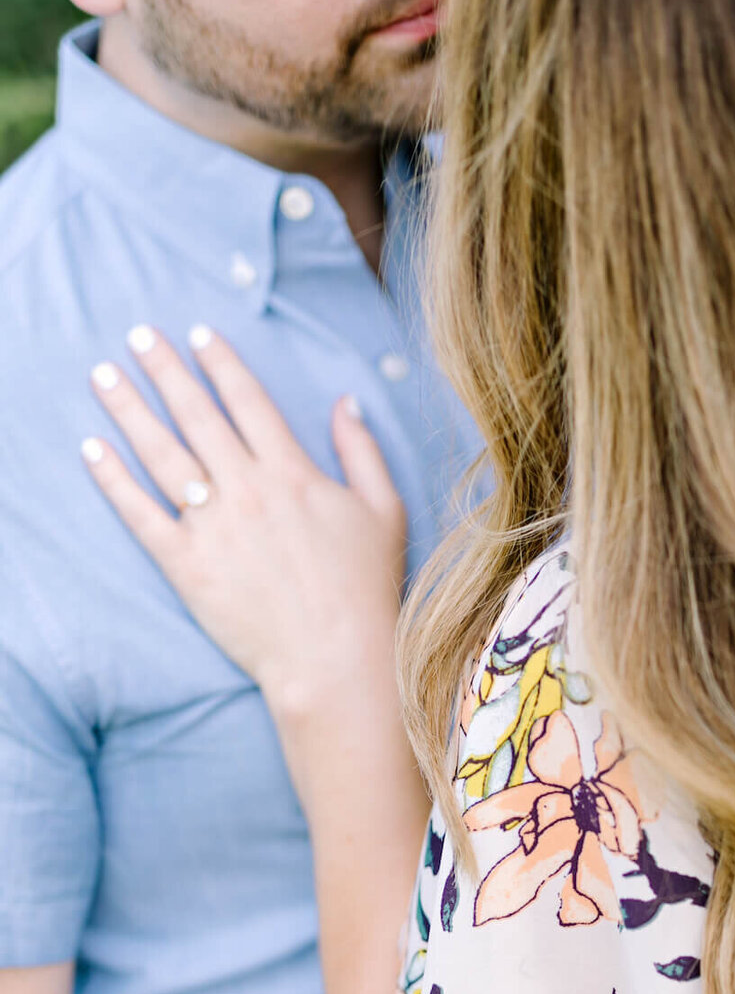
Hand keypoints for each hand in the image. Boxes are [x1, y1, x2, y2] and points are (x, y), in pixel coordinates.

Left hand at [81, 326, 404, 715]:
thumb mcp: (384, 511)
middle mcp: (246, 488)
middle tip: (137, 335)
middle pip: (195, 414)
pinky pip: (140, 513)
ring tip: (102, 376)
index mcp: (292, 471)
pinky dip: (112, 480)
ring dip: (128, 409)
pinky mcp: (187, 564)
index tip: (197, 334)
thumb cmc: (367, 590)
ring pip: (160, 453)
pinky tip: (92, 450)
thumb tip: (345, 402)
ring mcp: (212, 525)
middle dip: (163, 369)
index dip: (220, 362)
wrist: (336, 658)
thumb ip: (361, 451)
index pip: (247, 400)